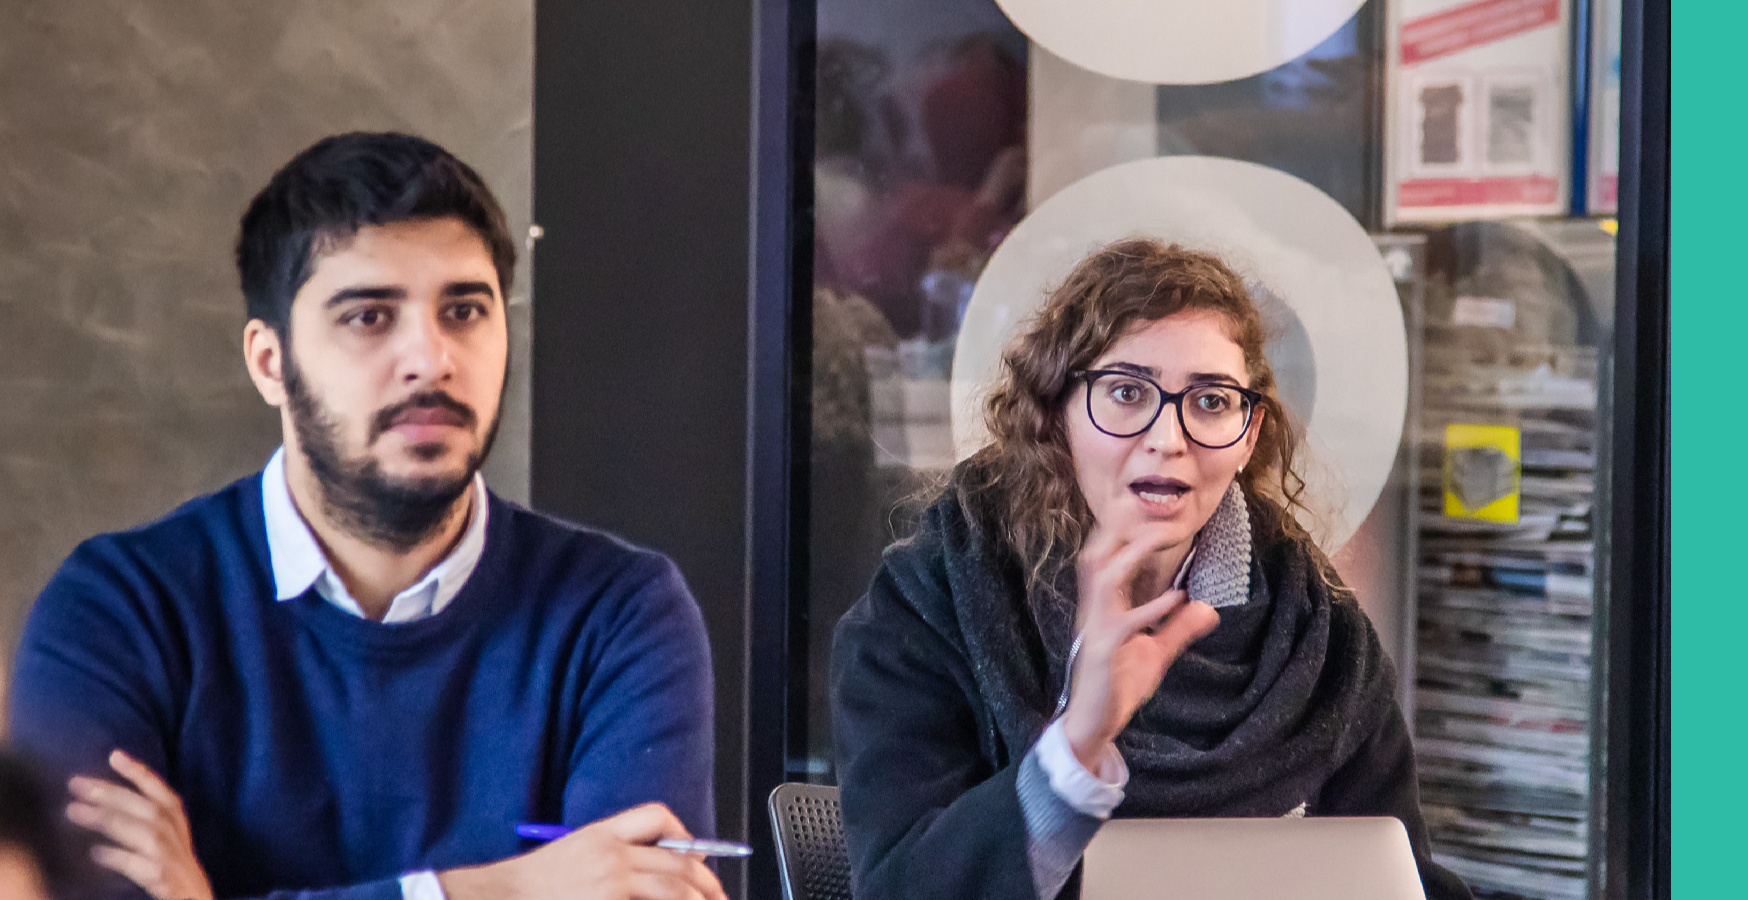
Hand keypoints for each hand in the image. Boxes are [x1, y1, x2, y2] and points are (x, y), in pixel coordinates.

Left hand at [66, 750, 212, 899]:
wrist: (195, 897)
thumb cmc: (173, 862)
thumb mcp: (167, 832)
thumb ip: (145, 814)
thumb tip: (103, 795)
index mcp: (176, 818)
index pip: (158, 789)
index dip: (138, 771)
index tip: (114, 755)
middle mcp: (174, 832)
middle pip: (143, 806)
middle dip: (109, 792)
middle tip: (75, 783)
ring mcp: (169, 855)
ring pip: (140, 830)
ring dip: (106, 819)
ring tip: (73, 811)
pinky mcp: (162, 878)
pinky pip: (137, 864)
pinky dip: (117, 857)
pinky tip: (95, 853)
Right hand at [439, 803, 726, 899]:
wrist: (497, 899)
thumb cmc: (532, 886)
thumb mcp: (575, 852)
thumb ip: (615, 850)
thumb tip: (666, 864)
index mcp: (601, 835)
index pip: (656, 817)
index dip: (685, 836)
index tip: (699, 857)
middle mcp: (611, 858)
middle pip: (677, 863)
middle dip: (706, 883)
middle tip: (719, 896)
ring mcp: (612, 887)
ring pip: (674, 890)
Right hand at [1060, 523, 1220, 769]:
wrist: (1092, 726)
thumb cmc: (1116, 686)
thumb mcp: (1154, 654)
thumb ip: (1178, 630)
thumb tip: (1208, 608)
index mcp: (1102, 608)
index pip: (1104, 559)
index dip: (1119, 531)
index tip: (1146, 509)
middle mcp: (1094, 612)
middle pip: (1097, 556)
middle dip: (1123, 530)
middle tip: (1159, 514)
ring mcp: (1096, 630)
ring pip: (1106, 579)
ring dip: (1134, 555)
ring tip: (1163, 538)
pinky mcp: (1102, 653)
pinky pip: (1125, 624)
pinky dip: (1151, 608)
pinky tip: (1176, 598)